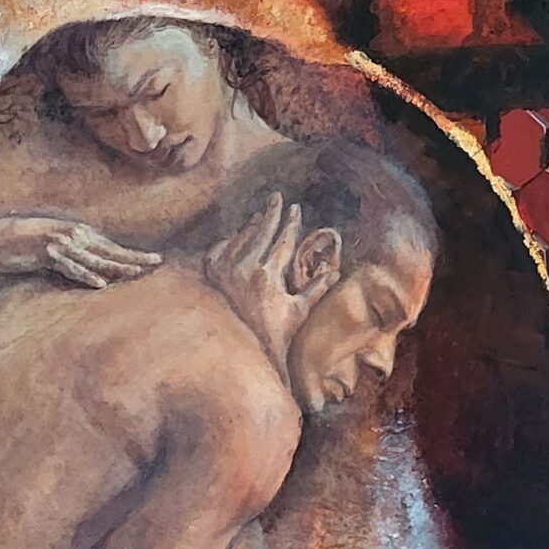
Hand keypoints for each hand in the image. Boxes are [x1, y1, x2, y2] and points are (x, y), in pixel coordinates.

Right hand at [0, 216, 160, 289]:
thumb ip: (74, 252)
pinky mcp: (47, 256)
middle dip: (133, 257)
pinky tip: (100, 283)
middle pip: (109, 251)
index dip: (132, 254)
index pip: (111, 247)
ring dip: (115, 266)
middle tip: (156, 263)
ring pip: (94, 259)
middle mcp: (74, 237)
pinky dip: (85, 275)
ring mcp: (61, 246)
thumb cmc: (26, 243)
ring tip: (135, 273)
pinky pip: (70, 268)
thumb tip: (93, 266)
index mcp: (78, 233)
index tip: (153, 260)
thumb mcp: (55, 243)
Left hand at [203, 192, 337, 358]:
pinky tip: (235, 238)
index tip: (296, 209)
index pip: (282, 241)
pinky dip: (228, 242)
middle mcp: (243, 270)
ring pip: (239, 240)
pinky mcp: (213, 279)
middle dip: (272, 214)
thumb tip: (335, 270)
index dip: (290, 224)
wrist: (241, 351)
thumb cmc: (276, 332)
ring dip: (251, 227)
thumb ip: (316, 288)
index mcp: (266, 276)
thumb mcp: (299, 310)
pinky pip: (218, 251)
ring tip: (261, 217)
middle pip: (260, 232)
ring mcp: (225, 273)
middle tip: (278, 197)